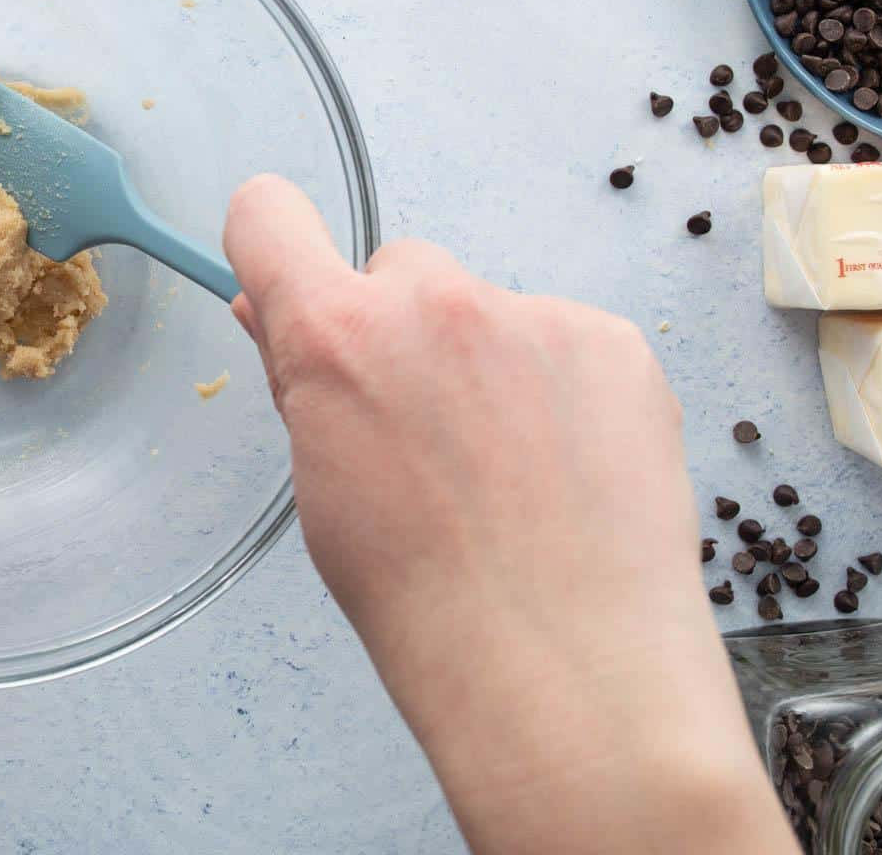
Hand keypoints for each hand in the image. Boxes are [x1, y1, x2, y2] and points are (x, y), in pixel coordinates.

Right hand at [223, 176, 793, 854]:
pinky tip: (567, 470)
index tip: (282, 260)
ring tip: (512, 470)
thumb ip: (303, 385)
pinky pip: (567, 340)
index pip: (268, 215)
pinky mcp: (613, 341)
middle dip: (402, 328)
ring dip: (489, 361)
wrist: (562, 665)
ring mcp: (532, 316)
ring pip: (490, 311)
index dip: (268, 236)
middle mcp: (431, 304)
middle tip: (427, 425)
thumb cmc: (427, 600)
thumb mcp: (324, 490)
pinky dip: (563, 389)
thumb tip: (279, 317)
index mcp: (335, 338)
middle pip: (398, 269)